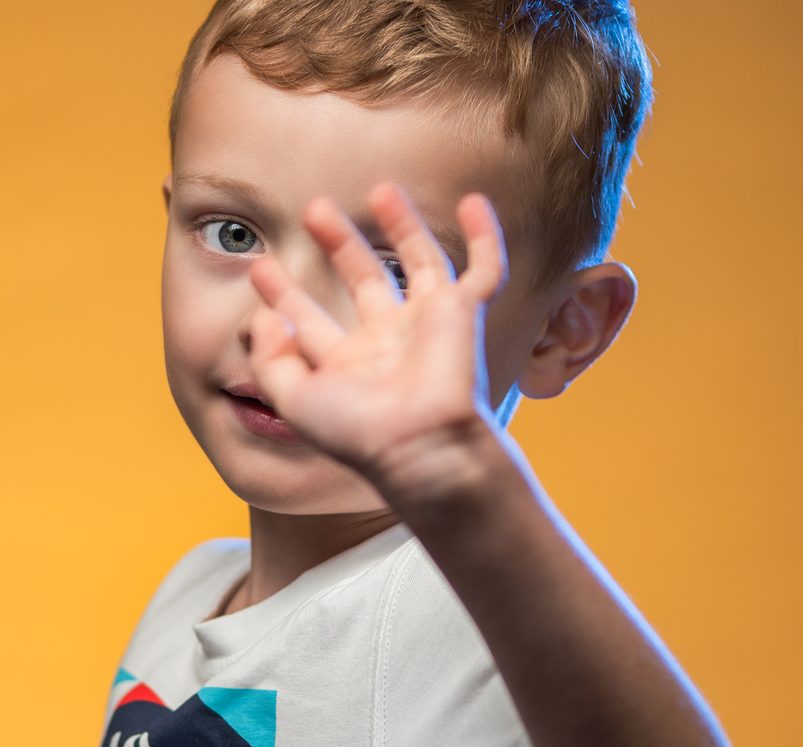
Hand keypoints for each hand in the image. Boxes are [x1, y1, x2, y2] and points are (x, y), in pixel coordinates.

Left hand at [246, 182, 507, 509]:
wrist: (421, 443)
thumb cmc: (359, 431)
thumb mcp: (293, 399)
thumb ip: (269, 358)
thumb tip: (262, 318)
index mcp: (348, 364)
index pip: (310, 321)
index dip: (283, 294)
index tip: (260, 266)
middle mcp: (388, 341)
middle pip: (363, 280)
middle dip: (338, 244)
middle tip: (314, 210)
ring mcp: (428, 325)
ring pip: (418, 263)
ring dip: (401, 225)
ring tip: (380, 189)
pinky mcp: (463, 315)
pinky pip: (484, 270)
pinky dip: (485, 236)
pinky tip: (474, 201)